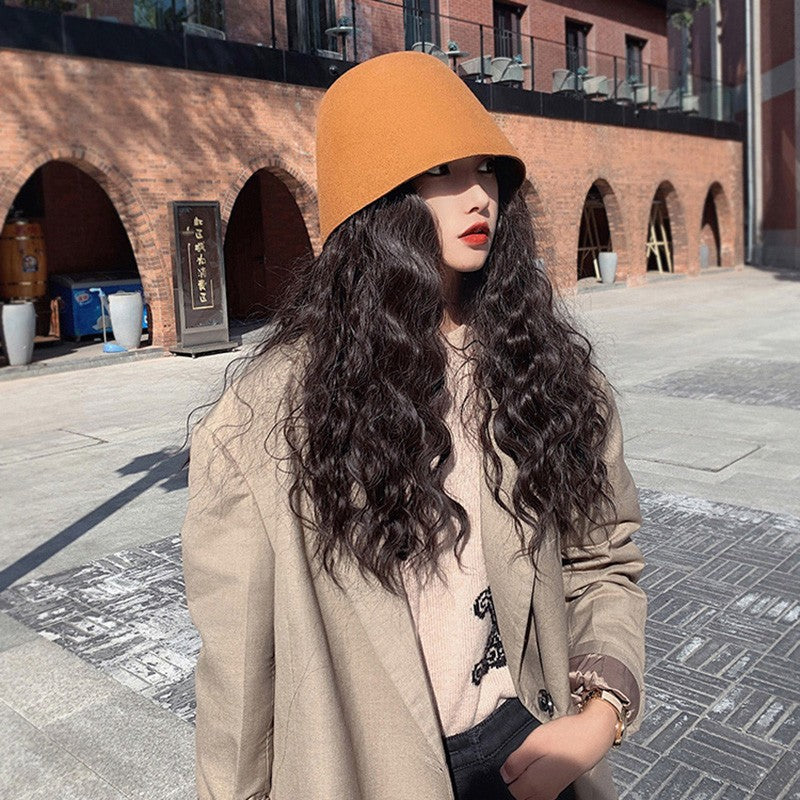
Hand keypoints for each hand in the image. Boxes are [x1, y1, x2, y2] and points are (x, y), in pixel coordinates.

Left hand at [498, 699, 616, 799]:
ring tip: (531, 758)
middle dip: (516, 779)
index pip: (511, 789)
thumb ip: (516, 762)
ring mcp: (553, 790)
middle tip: (520, 758)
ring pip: (530, 792)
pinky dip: (535, 779)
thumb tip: (504, 775)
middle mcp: (544, 793)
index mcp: (534, 784)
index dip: (508, 774)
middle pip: (521, 794)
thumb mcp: (534, 743)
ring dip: (526, 779)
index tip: (511, 760)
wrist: (593, 736)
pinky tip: (540, 762)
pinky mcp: (560, 784)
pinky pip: (541, 789)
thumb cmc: (565, 737)